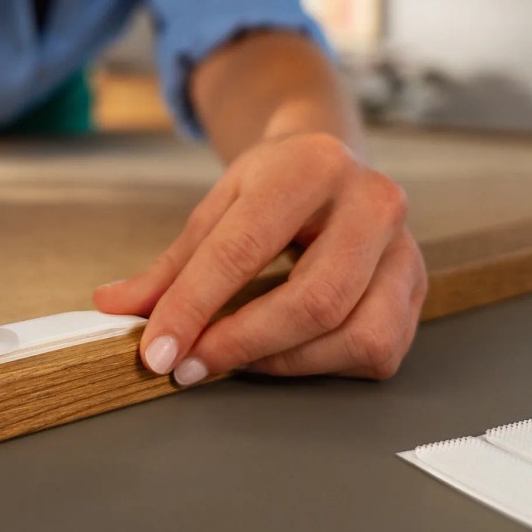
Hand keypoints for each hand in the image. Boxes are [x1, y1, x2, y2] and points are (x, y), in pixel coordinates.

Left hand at [93, 131, 425, 384]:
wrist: (329, 165)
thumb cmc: (271, 188)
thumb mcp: (217, 207)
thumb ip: (170, 265)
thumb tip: (113, 308)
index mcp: (312, 165)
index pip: (245, 248)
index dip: (193, 306)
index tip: (156, 351)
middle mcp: (373, 201)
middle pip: (312, 299)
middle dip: (240, 344)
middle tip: (187, 367)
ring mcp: (406, 247)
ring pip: (354, 333)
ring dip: (282, 362)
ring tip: (232, 358)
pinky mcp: (417, 288)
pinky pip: (376, 350)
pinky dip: (321, 364)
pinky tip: (283, 352)